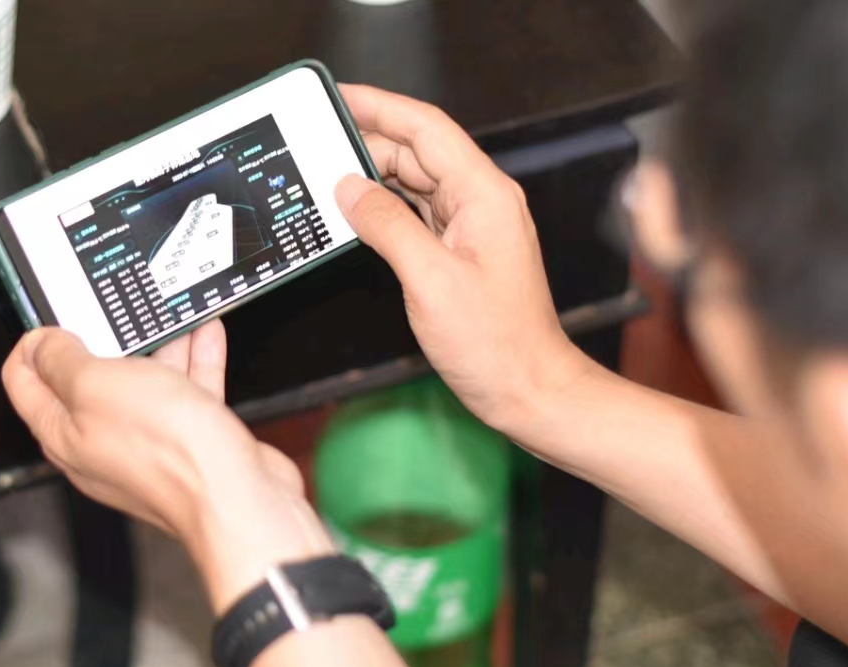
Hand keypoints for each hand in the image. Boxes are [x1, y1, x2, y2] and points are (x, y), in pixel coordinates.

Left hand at [1, 321, 333, 610]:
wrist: (237, 495)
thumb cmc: (169, 454)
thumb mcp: (96, 386)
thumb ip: (62, 360)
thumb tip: (40, 344)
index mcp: (64, 435)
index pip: (25, 384)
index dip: (30, 346)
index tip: (47, 319)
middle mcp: (102, 444)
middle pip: (88, 382)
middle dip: (100, 340)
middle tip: (107, 312)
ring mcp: (149, 443)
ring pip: (145, 383)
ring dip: (156, 346)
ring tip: (163, 315)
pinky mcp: (191, 442)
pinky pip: (188, 392)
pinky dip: (195, 362)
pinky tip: (205, 335)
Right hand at [336, 84, 583, 431]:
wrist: (528, 389)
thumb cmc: (496, 343)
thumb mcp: (430, 278)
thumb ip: (387, 225)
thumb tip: (349, 189)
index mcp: (484, 195)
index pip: (427, 129)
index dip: (381, 106)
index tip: (340, 96)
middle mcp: (482, 203)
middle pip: (419, 153)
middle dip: (370, 142)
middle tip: (319, 142)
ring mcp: (474, 228)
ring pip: (417, 185)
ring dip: (376, 177)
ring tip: (329, 173)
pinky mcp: (463, 254)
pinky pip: (420, 215)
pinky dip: (388, 210)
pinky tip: (360, 212)